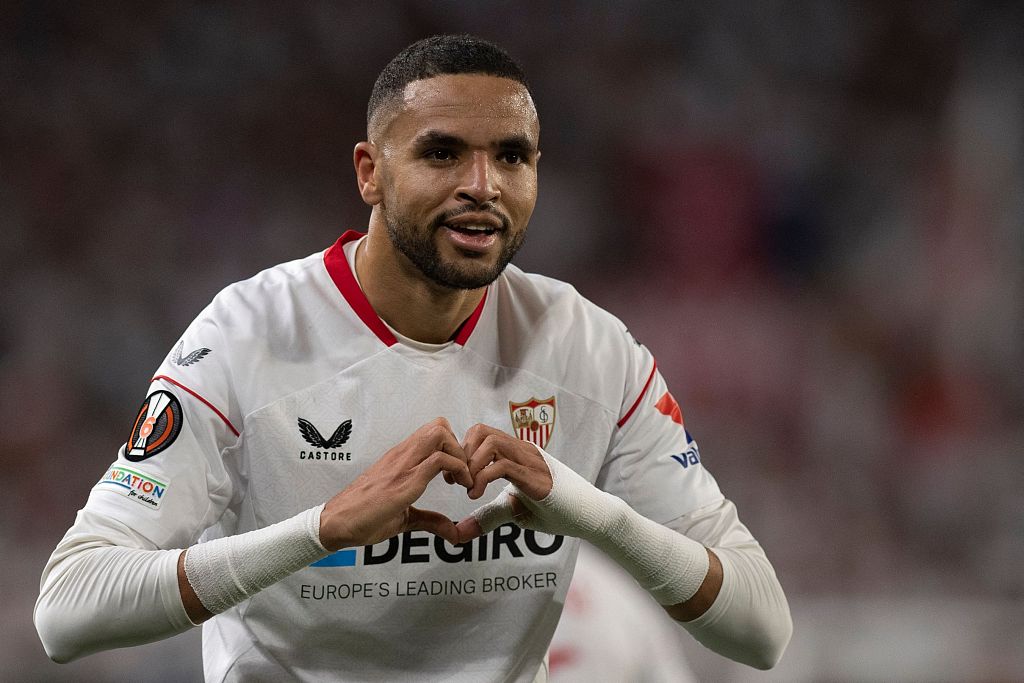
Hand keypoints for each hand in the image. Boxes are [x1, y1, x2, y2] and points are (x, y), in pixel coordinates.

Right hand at [319, 417, 471, 550]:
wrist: (335, 523)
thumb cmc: (363, 516)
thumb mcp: (405, 517)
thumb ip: (430, 519)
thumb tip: (453, 532)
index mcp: (401, 459)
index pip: (433, 432)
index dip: (452, 449)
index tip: (455, 474)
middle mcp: (402, 456)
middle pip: (439, 425)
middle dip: (459, 446)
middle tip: (460, 473)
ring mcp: (403, 466)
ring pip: (440, 434)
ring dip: (459, 456)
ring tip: (460, 481)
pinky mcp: (404, 482)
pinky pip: (438, 460)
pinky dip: (457, 471)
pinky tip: (456, 489)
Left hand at [453, 424, 552, 541]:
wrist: (590, 515)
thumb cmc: (555, 510)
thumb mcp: (513, 512)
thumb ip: (487, 517)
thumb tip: (458, 533)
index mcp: (516, 453)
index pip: (480, 433)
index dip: (461, 452)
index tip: (454, 478)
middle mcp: (522, 451)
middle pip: (481, 431)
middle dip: (462, 455)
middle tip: (457, 482)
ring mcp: (530, 461)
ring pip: (490, 443)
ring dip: (471, 465)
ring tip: (468, 489)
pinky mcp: (536, 477)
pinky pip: (503, 466)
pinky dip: (482, 478)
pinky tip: (476, 496)